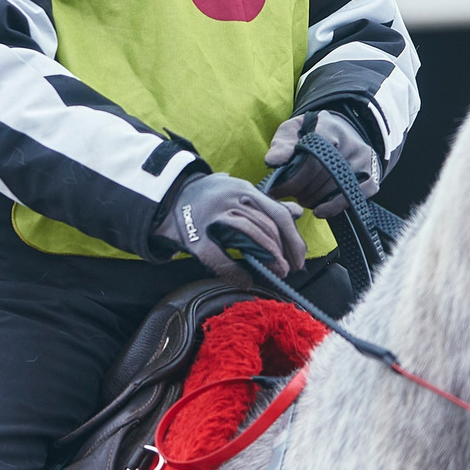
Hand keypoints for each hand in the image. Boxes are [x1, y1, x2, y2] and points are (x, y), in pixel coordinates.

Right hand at [157, 172, 306, 281]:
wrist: (169, 194)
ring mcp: (213, 215)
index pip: (277, 214)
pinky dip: (234, 271)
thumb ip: (268, 204)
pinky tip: (245, 280)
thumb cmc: (210, 198)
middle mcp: (231, 198)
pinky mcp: (195, 234)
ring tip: (277, 271)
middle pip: (267, 225)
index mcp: (244, 190)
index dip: (293, 239)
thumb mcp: (239, 194)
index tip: (300, 258)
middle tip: (289, 269)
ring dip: (268, 256)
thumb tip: (298, 212)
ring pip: (249, 234)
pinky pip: (219, 256)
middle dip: (283, 251)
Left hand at [265, 109, 380, 218]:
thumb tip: (272, 161)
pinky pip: (354, 197)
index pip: (312, 157)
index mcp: (328, 128)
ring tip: (301, 196)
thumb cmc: (310, 134)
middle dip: (299, 190)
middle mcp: (350, 143)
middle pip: (321, 176)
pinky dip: (335, 206)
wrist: (339, 132)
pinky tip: (320, 210)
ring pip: (335, 188)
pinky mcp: (372, 175)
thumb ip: (281, 145)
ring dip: (313, 199)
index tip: (277, 189)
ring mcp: (363, 161)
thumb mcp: (292, 132)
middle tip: (287, 194)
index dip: (293, 177)